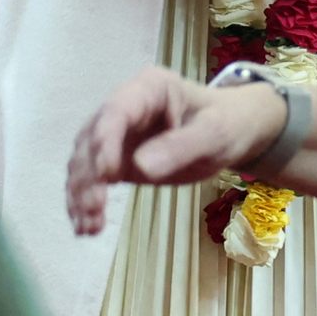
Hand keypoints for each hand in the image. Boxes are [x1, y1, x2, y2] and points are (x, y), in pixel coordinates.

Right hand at [67, 67, 284, 234]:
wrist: (234, 131)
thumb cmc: (227, 123)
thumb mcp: (214, 132)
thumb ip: (181, 146)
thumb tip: (142, 168)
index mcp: (148, 88)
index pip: (116, 110)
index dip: (106, 140)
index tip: (107, 175)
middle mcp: (124, 107)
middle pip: (93, 139)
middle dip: (89, 175)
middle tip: (94, 208)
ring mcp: (117, 135)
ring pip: (86, 162)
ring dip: (82, 193)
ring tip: (89, 226)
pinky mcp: (117, 160)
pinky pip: (94, 180)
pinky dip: (86, 202)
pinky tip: (86, 227)